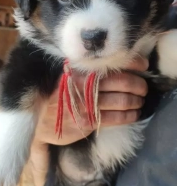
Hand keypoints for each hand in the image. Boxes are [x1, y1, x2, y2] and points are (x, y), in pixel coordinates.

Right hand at [29, 57, 147, 185]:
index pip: (113, 62)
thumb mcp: (70, 76)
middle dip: (139, 85)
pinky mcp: (88, 122)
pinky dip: (130, 115)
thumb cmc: (61, 97)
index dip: (133, 63)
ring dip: (136, 101)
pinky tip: (134, 114)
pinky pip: (117, 118)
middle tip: (143, 88)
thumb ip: (90, 70)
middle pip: (123, 82)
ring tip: (139, 101)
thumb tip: (122, 65)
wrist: (42, 122)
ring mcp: (86, 104)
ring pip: (123, 100)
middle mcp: (84, 84)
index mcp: (81, 69)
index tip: (144, 66)